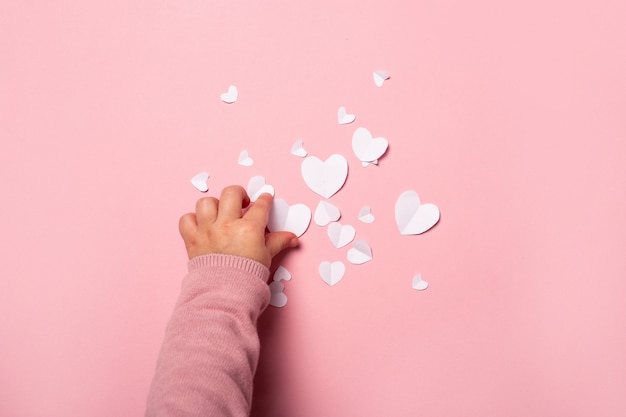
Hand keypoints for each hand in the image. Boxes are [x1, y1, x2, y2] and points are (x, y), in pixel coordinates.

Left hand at [179, 185, 298, 267]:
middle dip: (239, 194)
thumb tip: (293, 238)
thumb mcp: (267, 257)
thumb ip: (278, 242)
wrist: (225, 295)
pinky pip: (186, 219)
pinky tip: (201, 225)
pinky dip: (192, 220)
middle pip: (232, 193)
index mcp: (249, 229)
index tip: (265, 198)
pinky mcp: (192, 239)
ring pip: (206, 203)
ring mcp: (207, 231)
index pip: (260, 206)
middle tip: (242, 203)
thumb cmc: (247, 277)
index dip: (264, 200)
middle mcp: (227, 225)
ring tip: (220, 213)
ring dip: (214, 205)